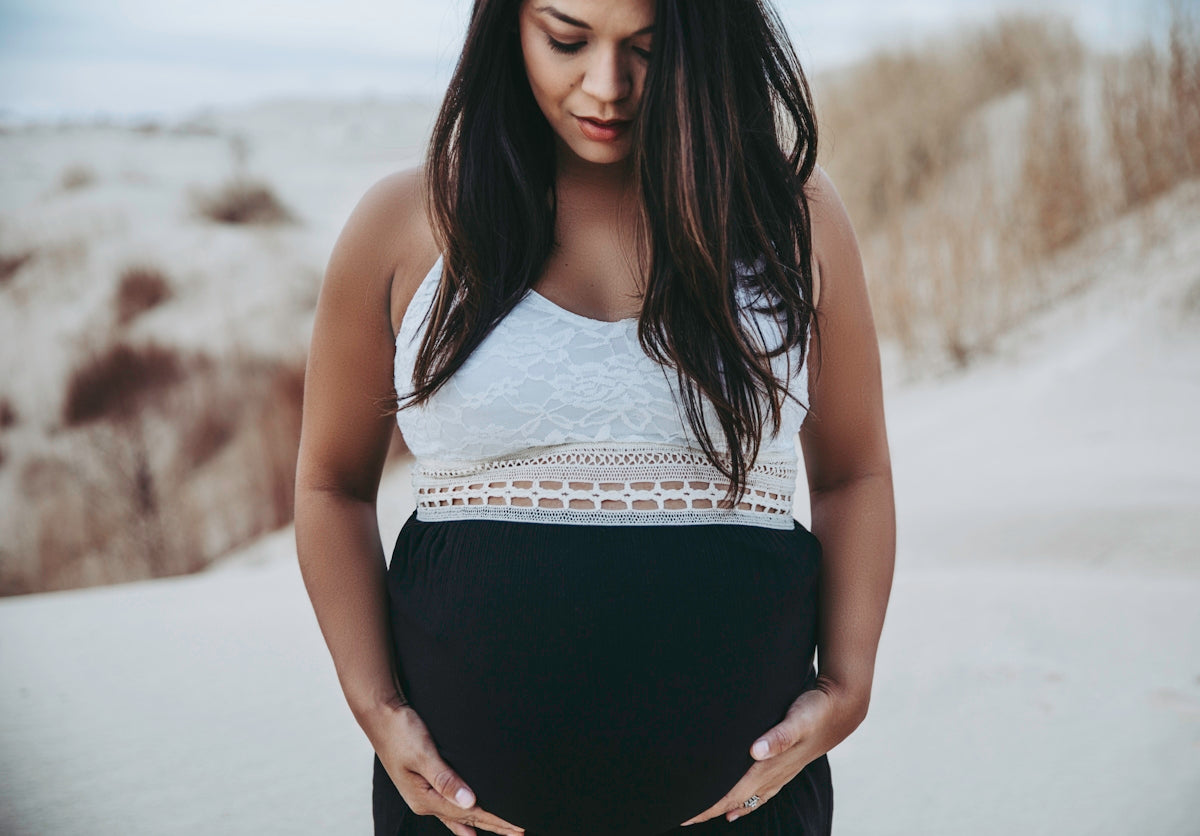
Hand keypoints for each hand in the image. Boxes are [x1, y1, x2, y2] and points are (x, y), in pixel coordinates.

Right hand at [365, 697, 525, 835]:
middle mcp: (424, 801)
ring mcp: (422, 794)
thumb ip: (446, 779)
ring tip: (500, 832)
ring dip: (480, 823)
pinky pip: (447, 808)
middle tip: (519, 833)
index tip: (517, 828)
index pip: (469, 814)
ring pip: (457, 816)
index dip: (495, 821)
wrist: (380, 715)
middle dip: (493, 826)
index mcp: (424, 798)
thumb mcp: (423, 754)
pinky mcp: (423, 783)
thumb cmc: (400, 731)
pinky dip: (461, 819)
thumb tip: (470, 802)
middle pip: (466, 818)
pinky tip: (466, 828)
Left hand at [679, 673, 867, 825]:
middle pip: (734, 799)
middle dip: (707, 810)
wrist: (843, 709)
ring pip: (746, 799)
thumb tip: (755, 751)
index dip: (708, 804)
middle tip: (680, 817)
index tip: (684, 812)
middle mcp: (773, 774)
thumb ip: (779, 735)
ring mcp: (779, 773)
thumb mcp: (799, 717)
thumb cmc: (816, 710)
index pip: (732, 792)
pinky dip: (744, 804)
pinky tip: (735, 812)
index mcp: (770, 765)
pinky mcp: (784, 767)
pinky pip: (760, 793)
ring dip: (722, 808)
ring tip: (699, 816)